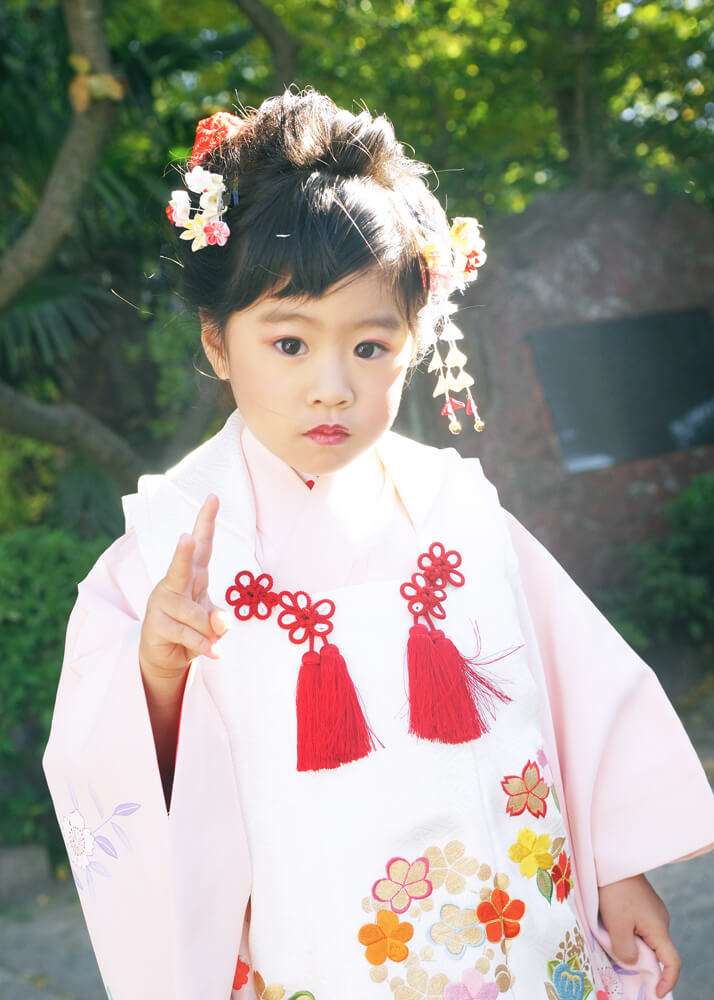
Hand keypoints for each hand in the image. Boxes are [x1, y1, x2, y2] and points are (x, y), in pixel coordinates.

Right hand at [139, 493, 230, 681]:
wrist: (166, 655)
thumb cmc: (192, 627)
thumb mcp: (212, 619)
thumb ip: (219, 617)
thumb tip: (219, 625)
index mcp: (192, 574)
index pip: (202, 544)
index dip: (207, 522)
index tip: (213, 498)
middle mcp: (175, 583)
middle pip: (182, 566)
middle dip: (184, 552)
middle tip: (186, 538)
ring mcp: (162, 603)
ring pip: (197, 616)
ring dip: (209, 632)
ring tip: (206, 639)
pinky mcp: (156, 625)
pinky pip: (190, 635)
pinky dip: (204, 646)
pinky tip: (212, 652)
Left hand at [598, 873, 679, 997]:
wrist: (610, 859)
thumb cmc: (614, 891)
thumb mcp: (616, 925)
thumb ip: (625, 950)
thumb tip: (632, 961)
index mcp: (658, 928)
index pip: (672, 961)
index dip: (667, 980)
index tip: (656, 993)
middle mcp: (659, 920)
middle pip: (655, 950)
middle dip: (639, 960)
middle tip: (619, 962)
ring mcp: (651, 910)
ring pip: (644, 937)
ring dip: (630, 943)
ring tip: (609, 938)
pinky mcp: (641, 903)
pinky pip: (637, 924)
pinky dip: (627, 931)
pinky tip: (610, 924)